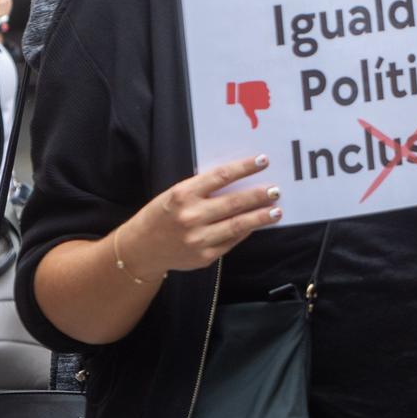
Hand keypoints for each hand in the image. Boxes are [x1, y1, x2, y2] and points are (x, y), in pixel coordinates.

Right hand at [118, 154, 282, 274]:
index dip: (244, 168)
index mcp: (182, 194)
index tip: (263, 161)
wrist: (139, 250)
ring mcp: (198, 239)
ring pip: (238, 225)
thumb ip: (203, 189)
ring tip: (277, 210)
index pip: (221, 176)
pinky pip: (231, 241)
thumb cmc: (162, 215)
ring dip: (261, 217)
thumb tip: (240, 180)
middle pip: (235, 203)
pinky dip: (245, 232)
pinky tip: (256, 225)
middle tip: (276, 189)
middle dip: (259, 195)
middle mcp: (191, 216)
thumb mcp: (176, 195)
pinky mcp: (204, 257)